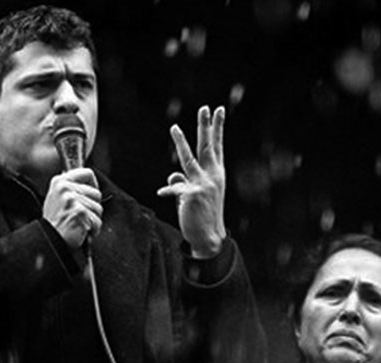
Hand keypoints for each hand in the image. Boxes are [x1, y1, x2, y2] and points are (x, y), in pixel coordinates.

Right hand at [43, 168, 102, 249]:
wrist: (50, 240)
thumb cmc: (56, 222)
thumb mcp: (58, 198)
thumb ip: (72, 187)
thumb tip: (89, 182)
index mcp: (60, 181)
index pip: (87, 173)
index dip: (93, 185)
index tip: (90, 196)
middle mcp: (65, 187)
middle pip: (96, 193)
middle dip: (93, 207)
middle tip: (80, 216)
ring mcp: (71, 199)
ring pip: (98, 208)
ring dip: (93, 219)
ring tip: (79, 223)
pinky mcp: (79, 211)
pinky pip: (97, 220)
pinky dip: (93, 229)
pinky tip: (82, 230)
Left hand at [157, 105, 226, 258]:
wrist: (209, 237)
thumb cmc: (203, 214)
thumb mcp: (196, 195)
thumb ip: (184, 182)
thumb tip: (172, 177)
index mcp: (216, 174)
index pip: (217, 146)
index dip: (217, 128)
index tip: (218, 110)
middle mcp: (212, 176)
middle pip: (207, 147)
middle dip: (206, 126)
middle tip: (205, 108)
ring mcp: (203, 184)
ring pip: (188, 159)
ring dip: (181, 143)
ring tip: (174, 127)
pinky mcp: (192, 194)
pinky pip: (174, 187)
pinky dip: (168, 190)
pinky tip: (162, 194)